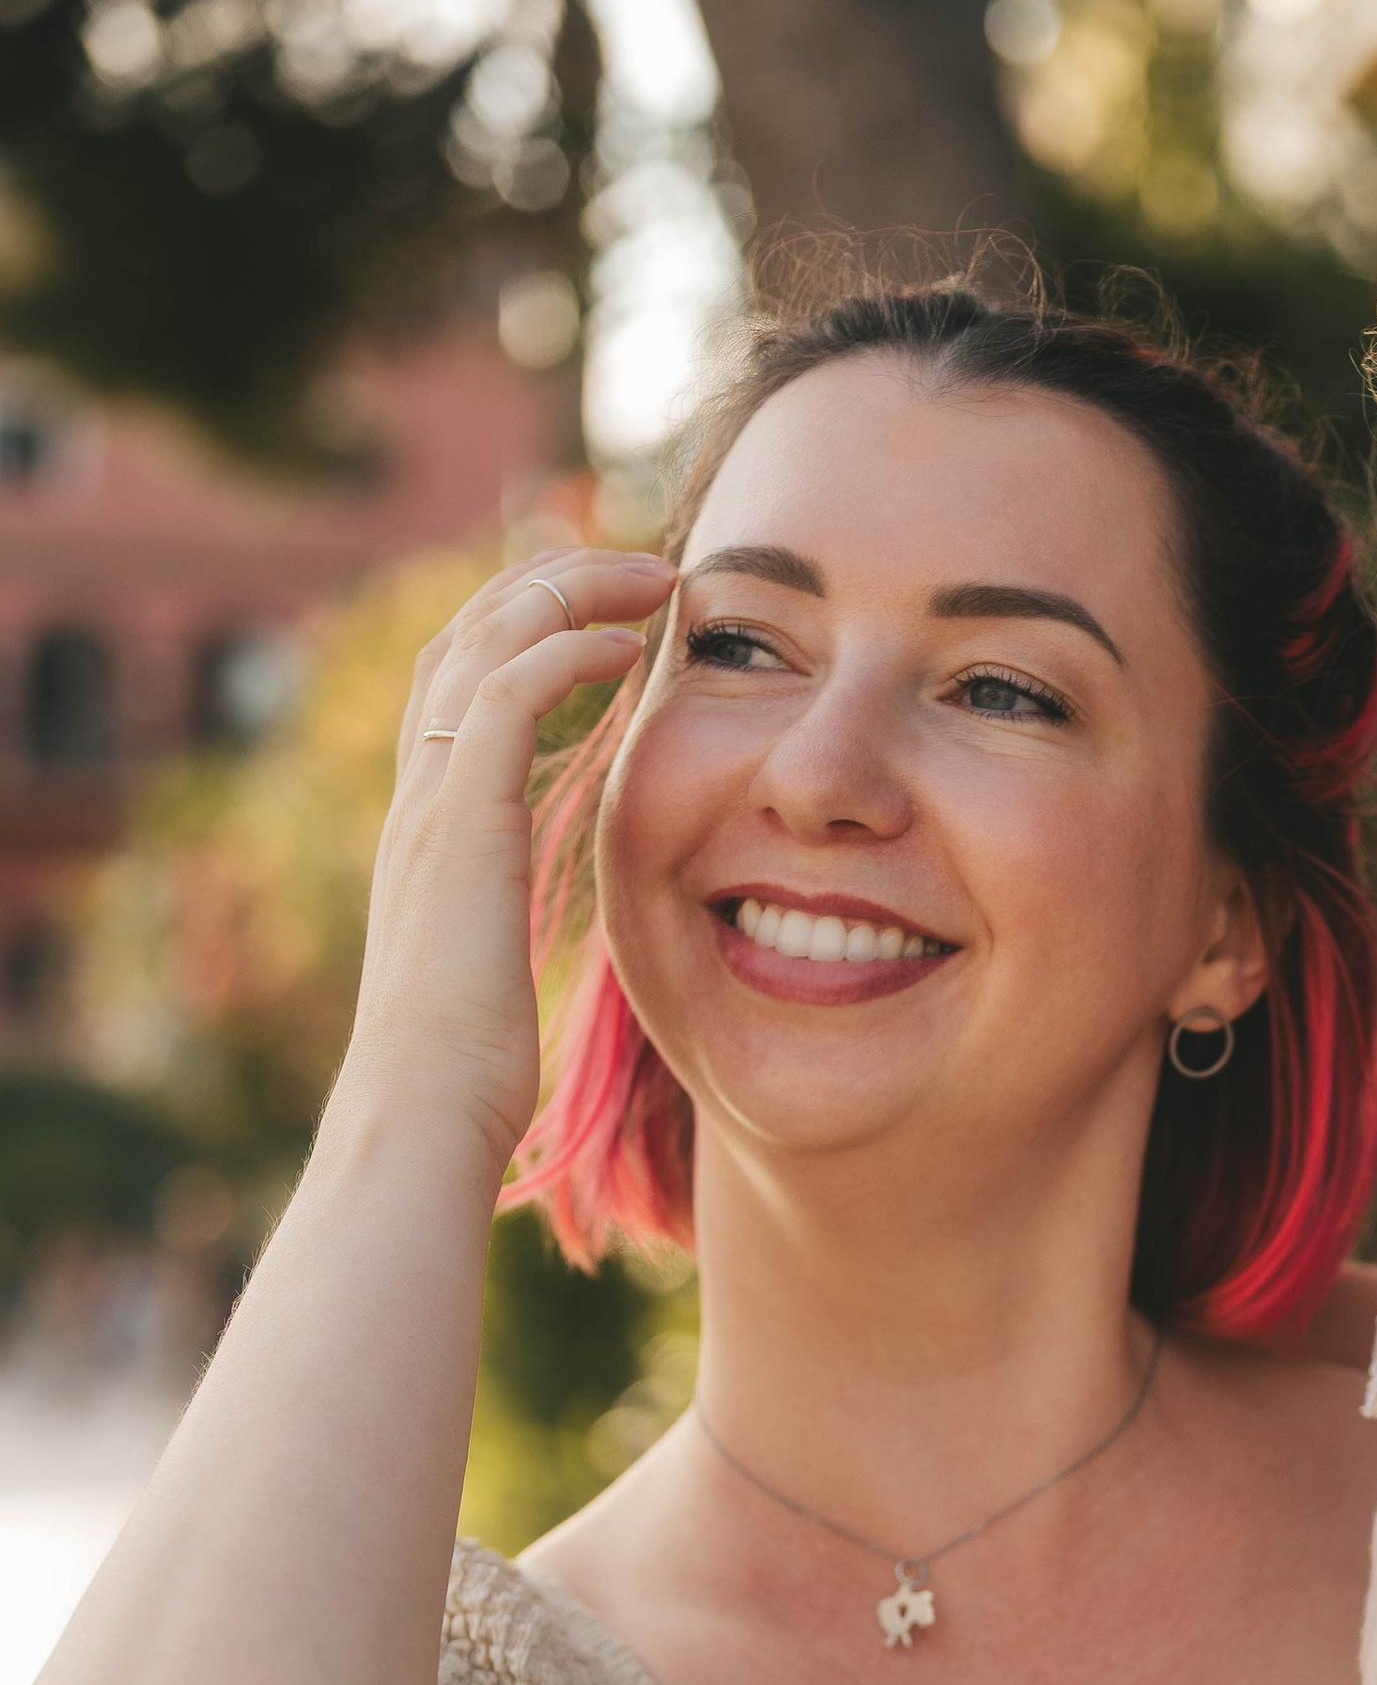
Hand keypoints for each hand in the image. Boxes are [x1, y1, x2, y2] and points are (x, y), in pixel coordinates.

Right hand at [339, 549, 674, 1162]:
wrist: (422, 1118)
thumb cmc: (468, 1075)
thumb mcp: (498, 968)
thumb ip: (513, 914)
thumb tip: (552, 924)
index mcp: (430, 822)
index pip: (467, 679)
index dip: (535, 629)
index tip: (617, 616)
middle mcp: (418, 794)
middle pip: (470, 632)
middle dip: (554, 580)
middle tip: (638, 565)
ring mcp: (429, 802)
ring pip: (485, 639)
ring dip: (572, 591)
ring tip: (650, 578)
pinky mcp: (458, 824)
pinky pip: (505, 694)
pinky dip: (567, 651)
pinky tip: (629, 647)